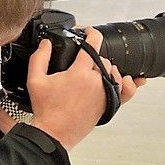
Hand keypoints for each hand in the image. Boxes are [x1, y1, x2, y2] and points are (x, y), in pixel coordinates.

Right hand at [27, 27, 124, 150]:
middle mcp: (96, 81)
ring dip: (105, 69)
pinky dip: (129, 84)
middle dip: (92, 57)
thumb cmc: (47, 110)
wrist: (55, 133)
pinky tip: (129, 80)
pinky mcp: (110, 104)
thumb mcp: (35, 80)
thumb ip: (40, 58)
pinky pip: (127, 91)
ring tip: (91, 73)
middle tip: (79, 62)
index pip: (92, 45)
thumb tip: (46, 43)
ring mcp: (105, 92)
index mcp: (79, 72)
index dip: (91, 33)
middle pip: (101, 59)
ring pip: (113, 71)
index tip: (89, 31)